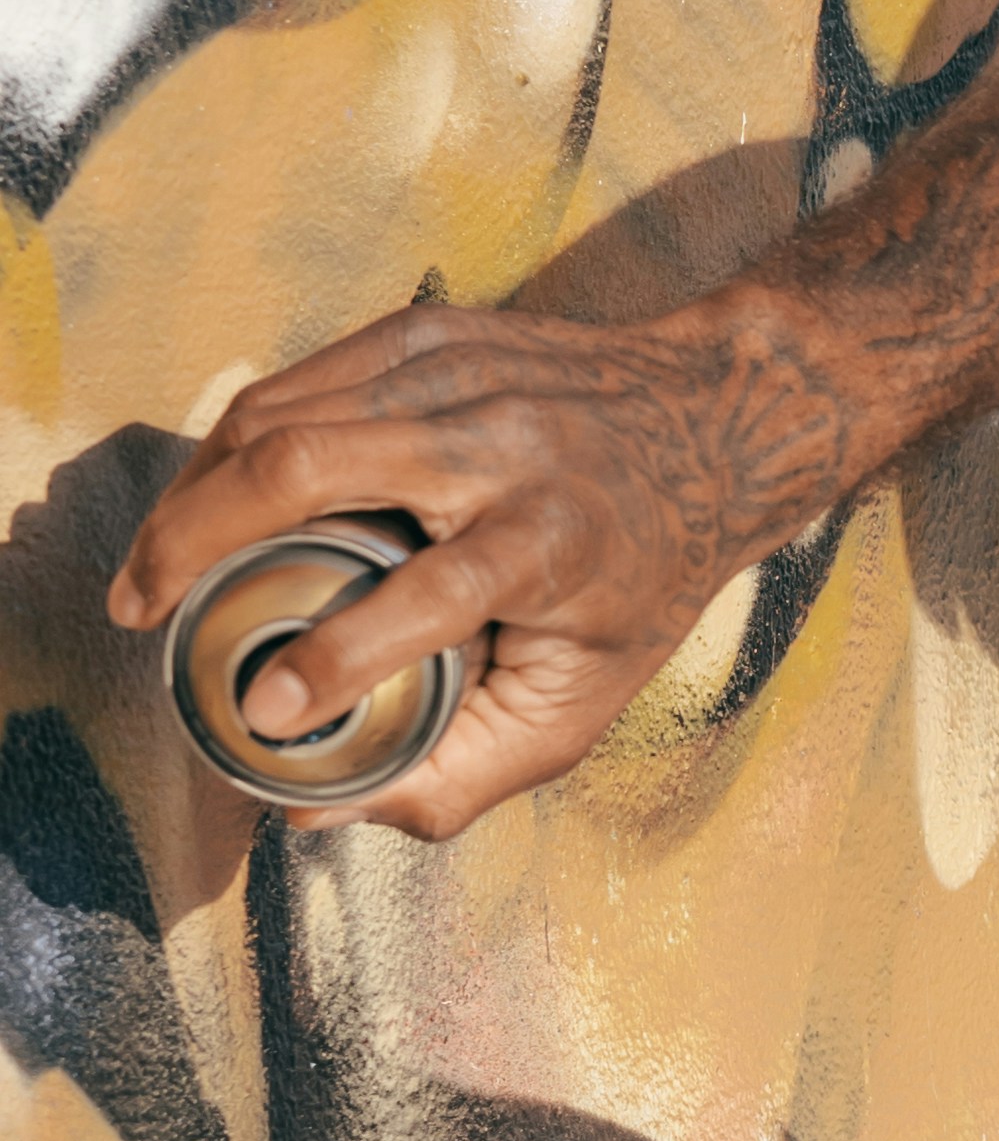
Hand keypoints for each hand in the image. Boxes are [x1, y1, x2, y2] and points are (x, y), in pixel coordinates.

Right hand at [107, 295, 760, 836]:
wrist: (716, 420)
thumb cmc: (646, 575)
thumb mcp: (588, 696)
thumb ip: (462, 772)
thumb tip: (316, 806)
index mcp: (551, 540)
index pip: (429, 595)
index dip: (339, 658)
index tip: (264, 711)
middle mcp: (500, 444)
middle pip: (312, 469)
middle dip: (196, 542)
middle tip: (141, 612)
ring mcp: (459, 375)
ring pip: (282, 415)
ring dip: (192, 493)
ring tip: (153, 565)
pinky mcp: (431, 334)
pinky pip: (298, 381)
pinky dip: (232, 440)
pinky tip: (204, 495)